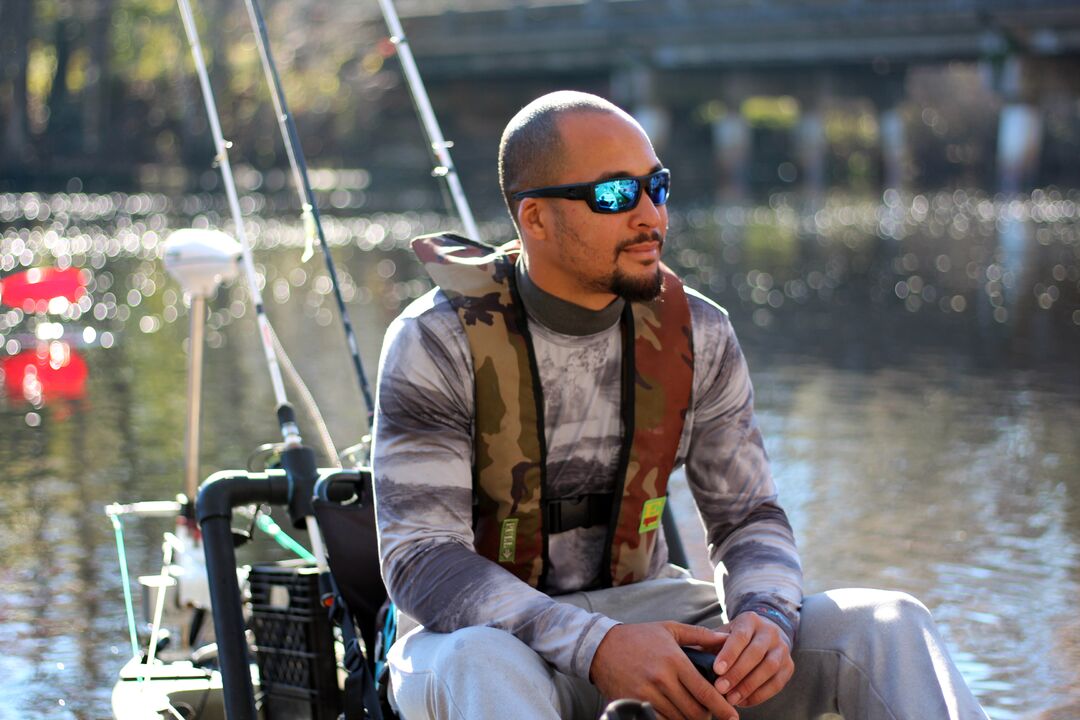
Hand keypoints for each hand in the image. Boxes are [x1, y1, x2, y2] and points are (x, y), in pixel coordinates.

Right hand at [590, 621, 738, 719]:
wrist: (600, 647)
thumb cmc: (638, 637)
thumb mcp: (669, 629)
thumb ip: (699, 635)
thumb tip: (725, 638)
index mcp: (674, 661)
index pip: (705, 691)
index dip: (722, 708)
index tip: (733, 716)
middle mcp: (661, 680)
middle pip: (694, 711)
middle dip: (706, 716)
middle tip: (709, 713)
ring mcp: (646, 695)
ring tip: (692, 712)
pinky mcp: (633, 705)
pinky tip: (674, 714)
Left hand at [711, 611, 793, 707]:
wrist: (765, 633)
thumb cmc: (736, 636)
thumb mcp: (724, 633)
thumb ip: (709, 642)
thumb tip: (691, 654)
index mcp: (750, 620)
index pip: (741, 636)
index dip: (729, 654)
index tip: (716, 670)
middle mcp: (770, 632)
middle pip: (756, 654)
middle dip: (737, 673)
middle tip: (720, 689)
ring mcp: (782, 649)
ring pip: (769, 668)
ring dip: (749, 686)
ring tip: (731, 699)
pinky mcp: (789, 666)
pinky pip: (777, 683)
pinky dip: (760, 695)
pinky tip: (743, 701)